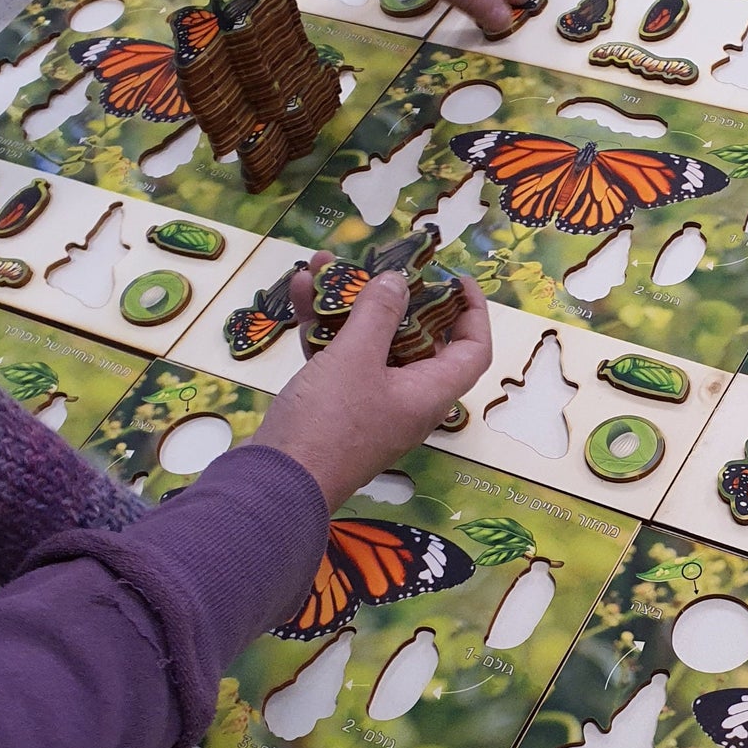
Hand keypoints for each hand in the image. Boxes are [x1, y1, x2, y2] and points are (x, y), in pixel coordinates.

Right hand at [249, 252, 491, 512]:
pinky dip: (323, 327)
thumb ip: (379, 313)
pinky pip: (339, 358)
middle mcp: (407, 400)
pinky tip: (299, 290)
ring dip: (350, 304)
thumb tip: (399, 282)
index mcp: (429, 393)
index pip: (472, 351)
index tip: (456, 279)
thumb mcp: (355, 358)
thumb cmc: (327, 422)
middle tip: (378, 264)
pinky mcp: (335, 406)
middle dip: (394, 296)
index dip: (471, 312)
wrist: (275, 483)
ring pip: (370, 344)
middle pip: (417, 340)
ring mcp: (370, 404)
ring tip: (324, 264)